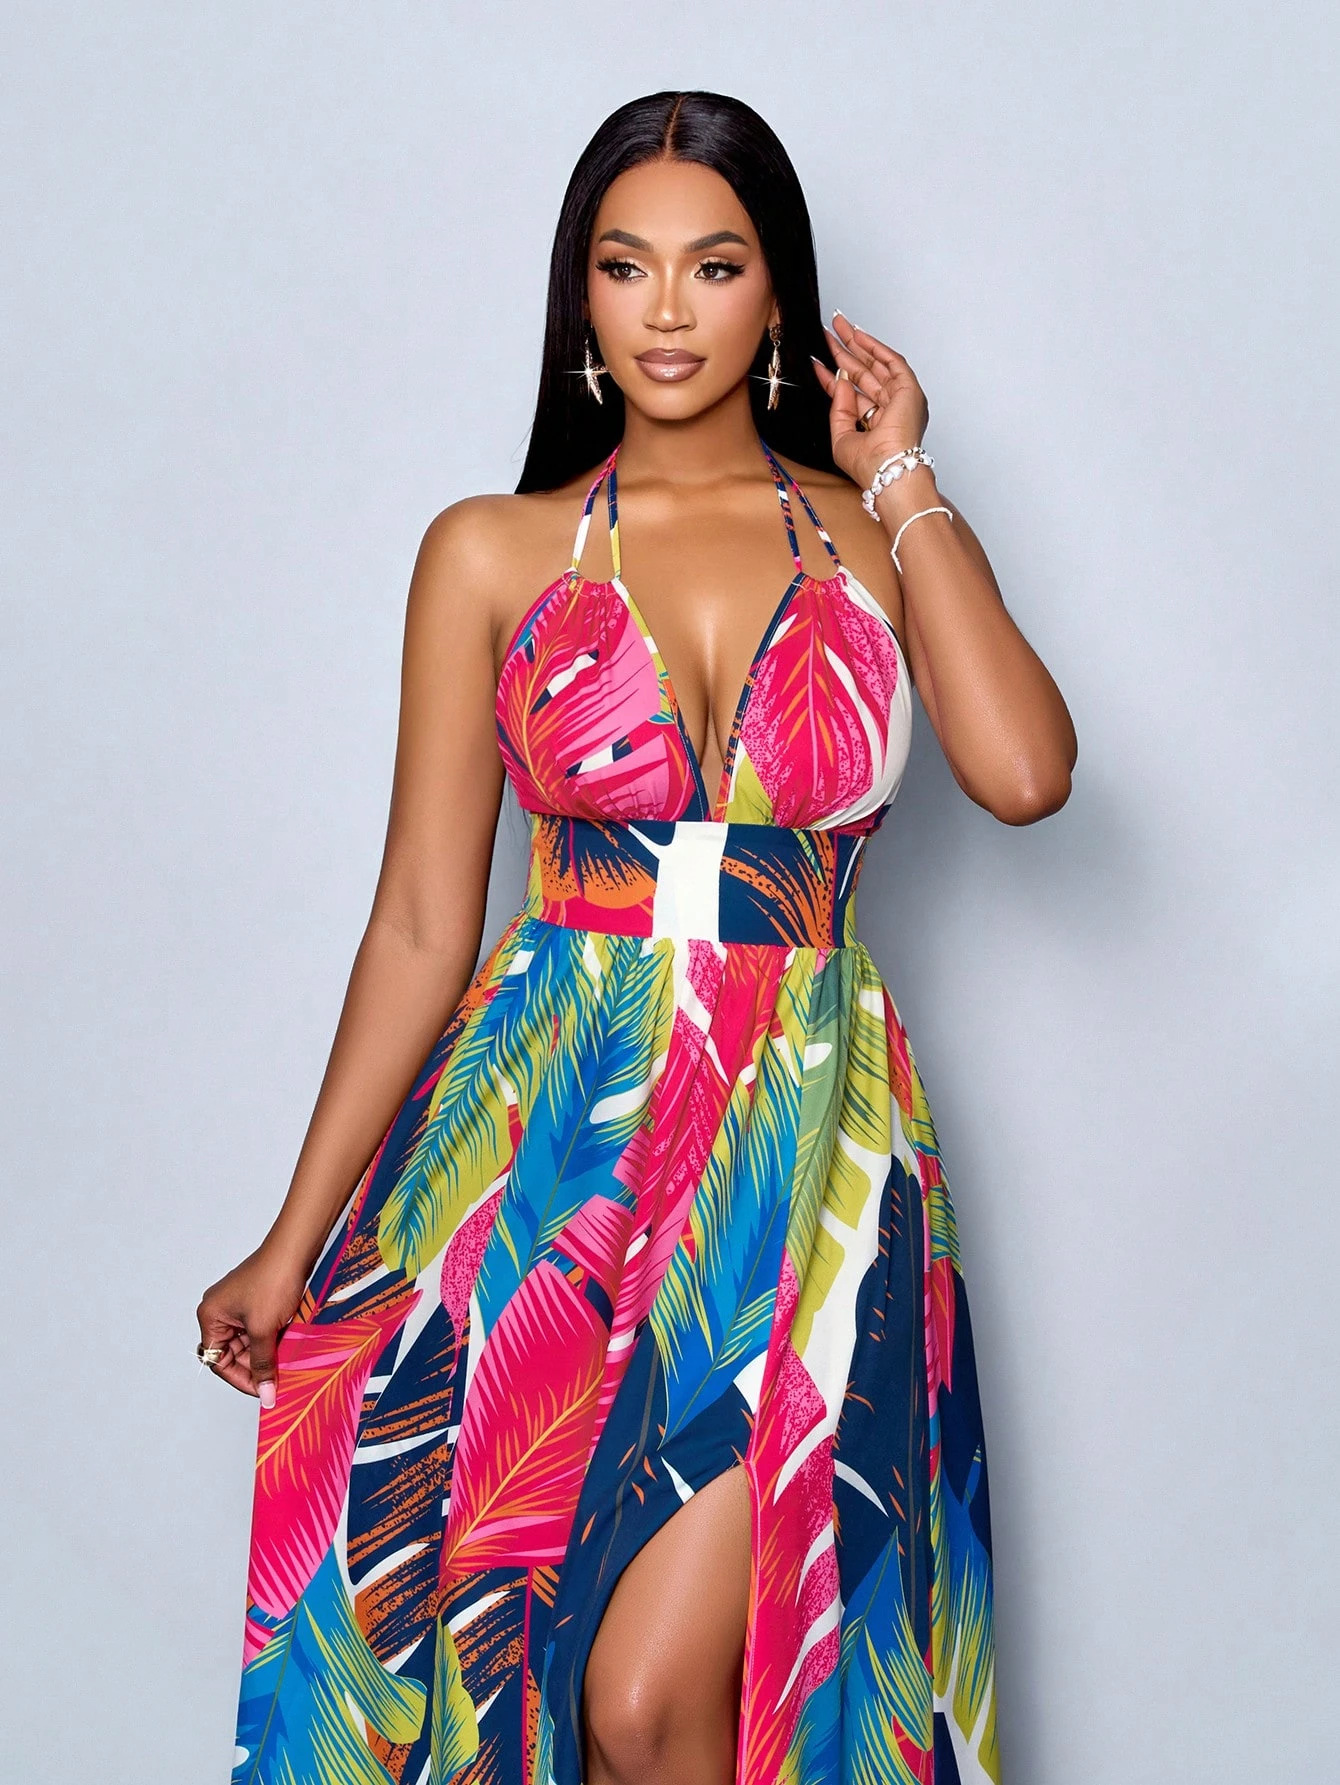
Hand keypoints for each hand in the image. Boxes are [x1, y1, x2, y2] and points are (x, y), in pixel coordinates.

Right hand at [196, 1244, 308, 1404]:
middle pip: (233, 1353)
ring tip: (284, 1366)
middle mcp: (220, 1311)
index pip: (218, 1360)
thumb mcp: (264, 1329)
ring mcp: (238, 1306)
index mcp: (211, 1316)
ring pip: (248, 1343)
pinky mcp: (256, 1302)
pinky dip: (271, 1341)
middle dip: (254, 1367)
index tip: (263, 1391)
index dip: (240, 1378)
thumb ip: (262, 1364)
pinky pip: (259, 1330)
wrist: (295, 1249)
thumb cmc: (273, 1281)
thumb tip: (265, 1394)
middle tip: (276, 1381)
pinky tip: (286, 1350)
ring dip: (265, 1355)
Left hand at [811, 311, 930, 490]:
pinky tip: (858, 335)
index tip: (818, 360)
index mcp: (875, 424)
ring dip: (858, 344)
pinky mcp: (909, 389)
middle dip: (845, 351)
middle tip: (829, 332)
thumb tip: (840, 380)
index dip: (834, 376)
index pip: (852, 393)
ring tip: (839, 326)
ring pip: (876, 364)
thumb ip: (839, 409)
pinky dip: (875, 347)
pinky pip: (891, 361)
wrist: (887, 471)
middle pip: (863, 374)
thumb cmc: (870, 467)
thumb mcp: (841, 437)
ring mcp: (900, 399)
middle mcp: (889, 409)